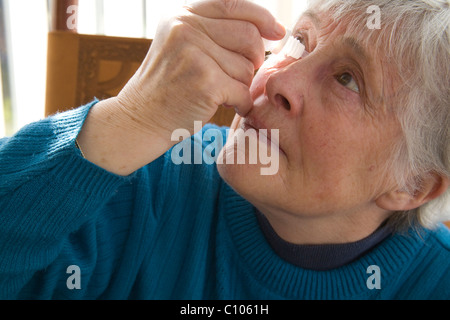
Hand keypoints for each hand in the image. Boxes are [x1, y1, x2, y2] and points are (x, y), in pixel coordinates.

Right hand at [117, 0, 284, 135]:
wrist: (140, 118)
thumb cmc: (168, 86)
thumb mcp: (181, 45)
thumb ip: (214, 30)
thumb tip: (267, 27)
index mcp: (182, 14)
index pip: (234, 4)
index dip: (262, 17)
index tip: (277, 31)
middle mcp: (185, 28)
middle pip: (249, 35)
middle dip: (254, 58)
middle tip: (242, 74)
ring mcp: (194, 53)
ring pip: (247, 67)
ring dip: (242, 85)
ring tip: (221, 92)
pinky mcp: (204, 82)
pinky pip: (243, 91)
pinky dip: (241, 103)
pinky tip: (227, 106)